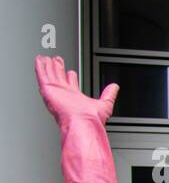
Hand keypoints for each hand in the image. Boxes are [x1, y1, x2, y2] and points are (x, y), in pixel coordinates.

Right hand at [35, 55, 120, 182]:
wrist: (83, 124)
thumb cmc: (92, 119)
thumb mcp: (105, 104)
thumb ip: (109, 95)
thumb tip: (115, 87)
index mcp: (76, 98)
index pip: (71, 84)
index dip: (70, 76)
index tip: (70, 71)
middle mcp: (65, 94)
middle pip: (59, 78)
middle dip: (57, 69)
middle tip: (56, 60)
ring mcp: (56, 92)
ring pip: (50, 75)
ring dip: (48, 66)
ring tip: (45, 58)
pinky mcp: (48, 90)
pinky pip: (42, 76)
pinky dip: (40, 67)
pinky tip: (39, 60)